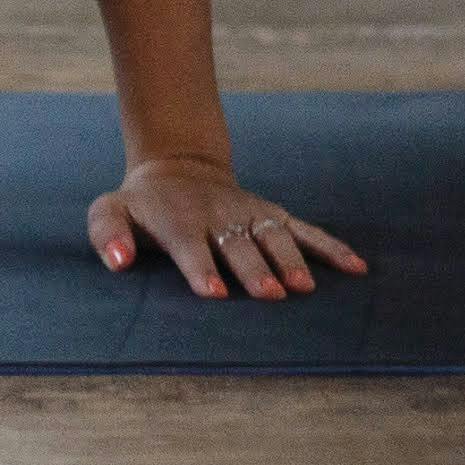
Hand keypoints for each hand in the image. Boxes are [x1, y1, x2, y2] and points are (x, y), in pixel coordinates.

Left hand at [89, 156, 367, 300]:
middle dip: (254, 269)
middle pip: (238, 246)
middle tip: (270, 294)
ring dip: (290, 260)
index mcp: (179, 221)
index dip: (202, 270)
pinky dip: (332, 248)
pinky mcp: (273, 216)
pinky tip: (356, 268)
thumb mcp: (110, 211)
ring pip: (274, 237)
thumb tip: (119, 260)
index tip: (216, 294)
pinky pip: (306, 231)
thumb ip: (108, 234)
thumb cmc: (142, 207)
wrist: (178, 170)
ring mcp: (250, 215)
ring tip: (304, 287)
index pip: (191, 247)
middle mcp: (219, 217)